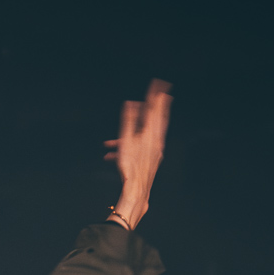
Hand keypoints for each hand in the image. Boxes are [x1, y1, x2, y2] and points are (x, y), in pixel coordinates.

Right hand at [102, 79, 171, 226]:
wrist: (136, 190)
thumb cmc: (130, 166)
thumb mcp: (126, 141)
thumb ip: (129, 122)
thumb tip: (130, 104)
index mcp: (151, 134)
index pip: (154, 110)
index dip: (156, 96)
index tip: (160, 83)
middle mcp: (156, 141)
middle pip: (157, 119)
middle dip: (156, 107)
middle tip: (162, 93)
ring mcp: (155, 151)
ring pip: (143, 135)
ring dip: (129, 134)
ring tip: (111, 142)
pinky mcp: (149, 160)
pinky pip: (138, 148)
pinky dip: (126, 147)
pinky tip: (110, 156)